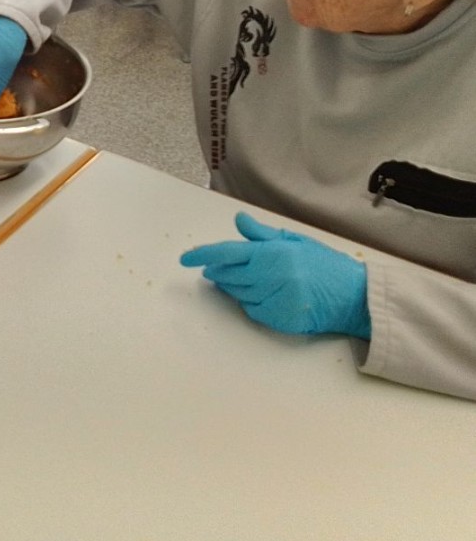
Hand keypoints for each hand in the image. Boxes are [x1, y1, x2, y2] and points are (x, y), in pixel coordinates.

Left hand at [180, 211, 370, 338]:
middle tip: (214, 270)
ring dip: (233, 287)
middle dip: (217, 272)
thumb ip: (263, 235)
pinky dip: (250, 303)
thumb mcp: (296, 242)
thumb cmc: (325, 265)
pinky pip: (252, 310)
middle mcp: (271, 275)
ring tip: (244, 280)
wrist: (356, 297)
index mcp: (273, 252)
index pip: (227, 252)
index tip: (185, 259)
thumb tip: (238, 221)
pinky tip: (262, 296)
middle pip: (227, 275)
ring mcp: (275, 299)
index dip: (202, 254)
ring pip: (237, 293)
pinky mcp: (280, 319)